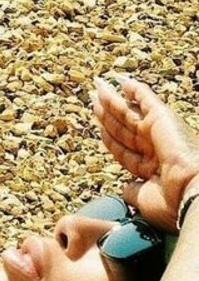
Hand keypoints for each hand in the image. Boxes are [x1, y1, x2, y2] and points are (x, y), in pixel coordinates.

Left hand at [93, 76, 198, 229]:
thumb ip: (132, 191)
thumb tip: (126, 187)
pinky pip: (146, 98)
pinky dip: (134, 88)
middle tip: (93, 99)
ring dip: (111, 100)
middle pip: (124, 127)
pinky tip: (118, 80)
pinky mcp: (162, 118)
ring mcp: (159, 131)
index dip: (110, 139)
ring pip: (128, 112)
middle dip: (107, 114)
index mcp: (153, 167)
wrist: (192, 191)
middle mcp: (156, 146)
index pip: (124, 149)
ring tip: (97, 88)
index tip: (98, 128)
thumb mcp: (144, 200)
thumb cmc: (173, 201)